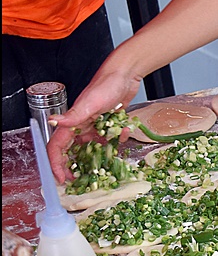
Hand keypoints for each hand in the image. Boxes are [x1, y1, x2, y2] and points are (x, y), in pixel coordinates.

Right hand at [47, 65, 140, 183]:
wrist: (125, 75)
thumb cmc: (106, 85)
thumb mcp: (90, 103)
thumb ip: (73, 116)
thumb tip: (53, 122)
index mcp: (72, 122)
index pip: (58, 148)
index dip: (57, 164)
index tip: (63, 179)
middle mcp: (81, 126)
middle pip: (73, 152)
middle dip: (77, 166)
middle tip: (84, 180)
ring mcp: (95, 126)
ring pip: (93, 148)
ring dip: (100, 156)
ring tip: (108, 166)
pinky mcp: (108, 124)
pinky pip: (110, 139)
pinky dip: (117, 140)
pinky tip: (125, 133)